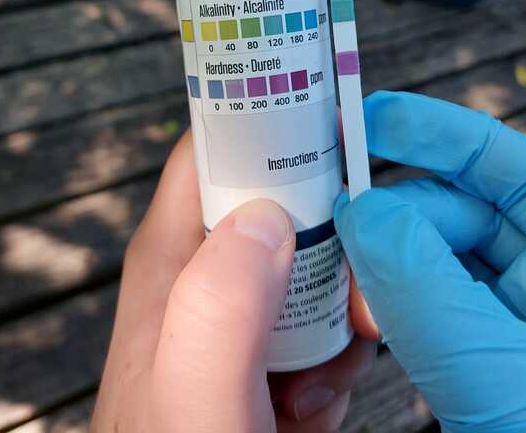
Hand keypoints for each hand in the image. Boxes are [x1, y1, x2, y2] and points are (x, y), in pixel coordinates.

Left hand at [91, 129, 376, 432]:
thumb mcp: (194, 389)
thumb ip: (221, 300)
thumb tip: (270, 213)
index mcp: (174, 251)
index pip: (218, 148)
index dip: (273, 124)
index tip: (336, 132)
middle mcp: (206, 271)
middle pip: (285, 200)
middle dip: (334, 236)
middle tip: (351, 291)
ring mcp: (242, 315)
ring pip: (317, 263)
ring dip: (343, 305)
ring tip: (326, 369)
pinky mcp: (270, 356)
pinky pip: (325, 322)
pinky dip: (340, 352)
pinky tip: (316, 403)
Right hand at [334, 91, 525, 432]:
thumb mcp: (516, 382)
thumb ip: (432, 294)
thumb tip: (363, 213)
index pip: (510, 166)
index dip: (435, 133)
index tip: (366, 119)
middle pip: (459, 212)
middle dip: (395, 216)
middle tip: (333, 228)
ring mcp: (523, 323)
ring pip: (435, 263)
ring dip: (385, 269)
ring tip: (345, 289)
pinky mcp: (490, 361)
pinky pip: (430, 312)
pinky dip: (392, 310)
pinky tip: (365, 320)